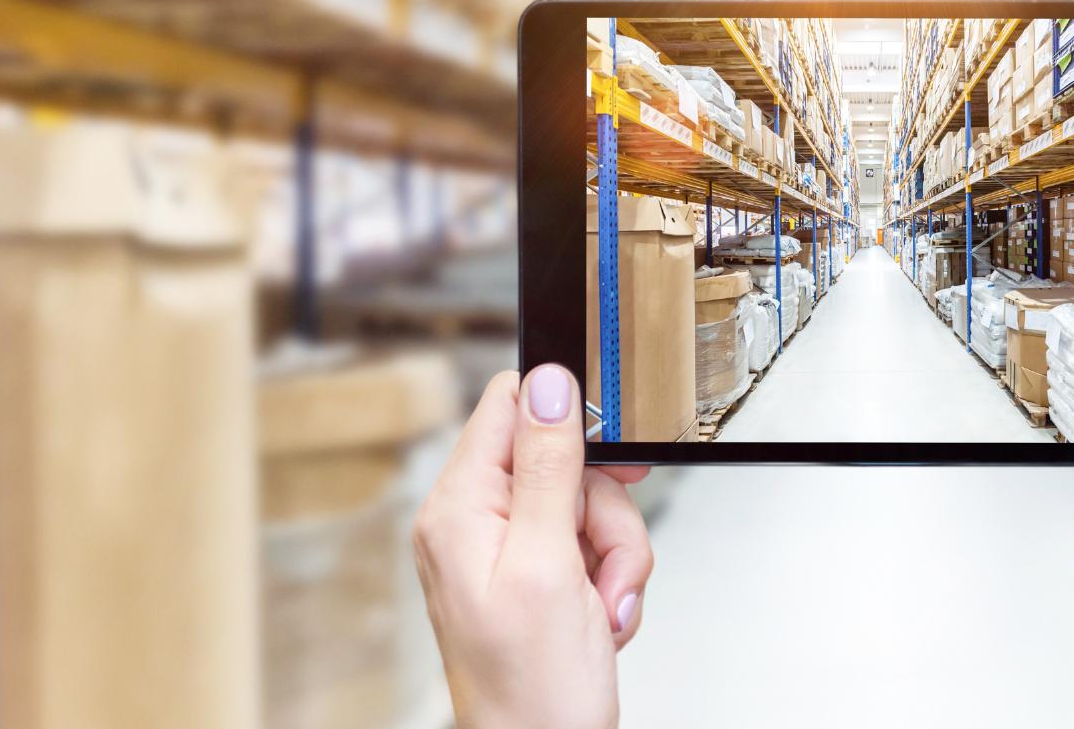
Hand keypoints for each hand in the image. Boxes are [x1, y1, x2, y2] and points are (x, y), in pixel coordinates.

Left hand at [413, 365, 653, 728]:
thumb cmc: (531, 691)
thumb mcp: (549, 566)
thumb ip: (549, 467)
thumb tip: (549, 382)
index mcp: (459, 509)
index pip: (510, 405)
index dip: (570, 419)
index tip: (611, 460)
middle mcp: (474, 523)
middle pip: (566, 459)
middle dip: (606, 513)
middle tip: (605, 562)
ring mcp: (506, 550)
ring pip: (590, 505)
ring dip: (615, 556)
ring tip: (601, 607)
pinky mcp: (537, 575)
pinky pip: (593, 545)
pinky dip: (611, 580)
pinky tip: (598, 618)